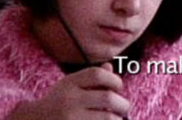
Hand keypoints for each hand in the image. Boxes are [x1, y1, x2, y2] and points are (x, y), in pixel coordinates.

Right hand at [7, 63, 129, 119]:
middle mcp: (69, 99)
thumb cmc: (57, 103)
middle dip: (122, 103)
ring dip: (116, 118)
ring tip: (115, 118)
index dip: (114, 80)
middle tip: (124, 108)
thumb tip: (110, 68)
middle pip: (107, 98)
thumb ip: (90, 78)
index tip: (118, 88)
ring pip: (107, 117)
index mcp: (69, 83)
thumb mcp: (69, 85)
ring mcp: (70, 118)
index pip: (97, 74)